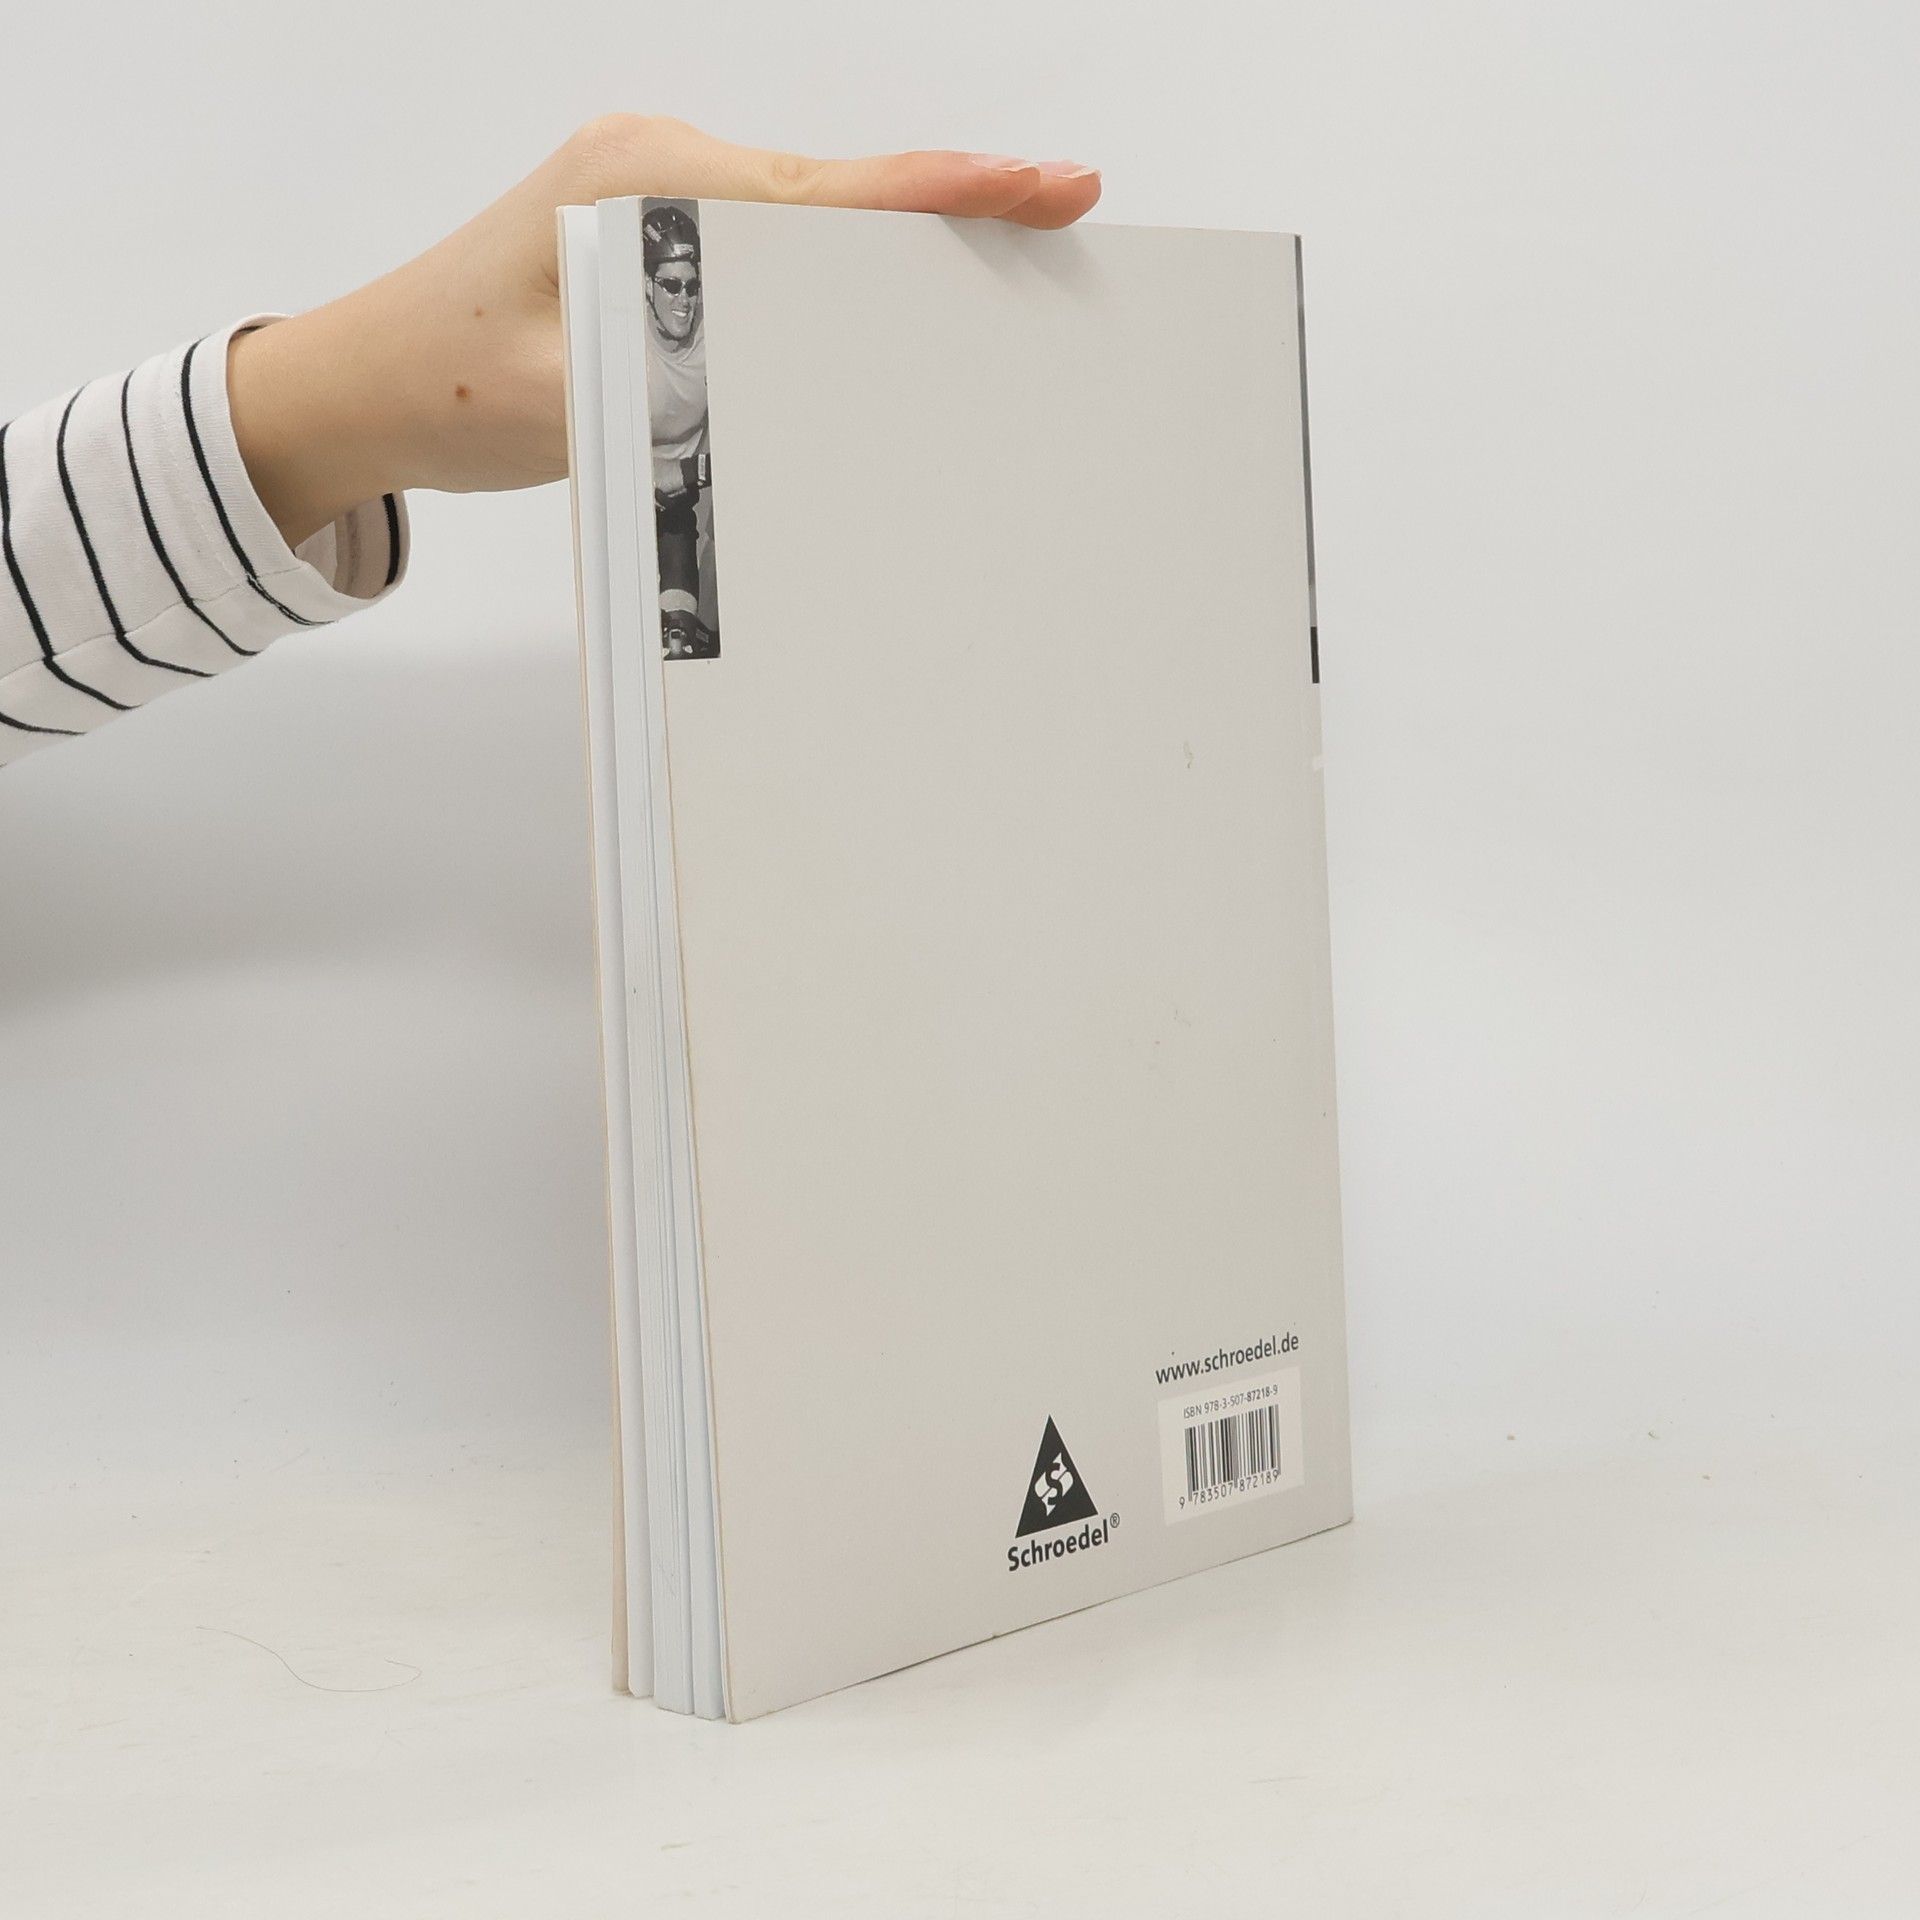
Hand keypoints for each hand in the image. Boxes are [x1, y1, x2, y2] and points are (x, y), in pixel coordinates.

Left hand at [226, 117, 1100, 547]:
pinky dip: (831, 270)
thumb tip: (798, 398)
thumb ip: (684, 391)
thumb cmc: (443, 384)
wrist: (355, 384)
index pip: (830, 192)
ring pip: (808, 215)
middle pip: (838, 191)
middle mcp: (656, 162)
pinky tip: (877, 299)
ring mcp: (653, 190)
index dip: (952, 194)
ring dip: (892, 243)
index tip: (1051, 187)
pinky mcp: (648, 231)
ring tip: (989, 268)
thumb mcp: (574, 408)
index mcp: (644, 180)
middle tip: (1054, 222)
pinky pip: (767, 242)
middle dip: (948, 211)